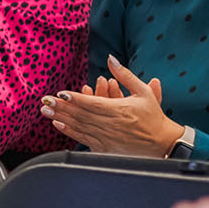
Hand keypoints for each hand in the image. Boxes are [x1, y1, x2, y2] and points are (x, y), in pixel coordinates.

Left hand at [39, 56, 181, 155]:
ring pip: (80, 126)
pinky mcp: (106, 148)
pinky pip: (84, 139)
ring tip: (45, 111)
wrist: (164, 143)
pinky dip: (70, 132)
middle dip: (62, 107)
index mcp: (120, 110)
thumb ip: (125, 75)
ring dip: (61, 118)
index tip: (60, 93)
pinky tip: (58, 125)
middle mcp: (111, 124)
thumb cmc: (153, 116)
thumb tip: (110, 59)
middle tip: (45, 101)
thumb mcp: (143, 92)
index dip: (75, 98)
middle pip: (81, 115)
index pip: (92, 103)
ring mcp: (108, 137)